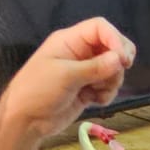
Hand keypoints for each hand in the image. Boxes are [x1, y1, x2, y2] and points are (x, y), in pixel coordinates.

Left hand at [0, 17, 136, 146]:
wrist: (26, 121)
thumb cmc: (38, 91)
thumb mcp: (66, 76)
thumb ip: (95, 67)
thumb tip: (120, 58)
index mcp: (70, 41)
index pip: (100, 28)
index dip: (115, 38)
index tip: (123, 59)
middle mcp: (80, 53)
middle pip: (111, 46)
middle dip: (118, 61)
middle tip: (116, 74)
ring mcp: (84, 72)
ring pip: (112, 69)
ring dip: (111, 81)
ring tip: (97, 92)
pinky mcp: (87, 89)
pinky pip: (107, 86)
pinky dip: (106, 94)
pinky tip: (94, 101)